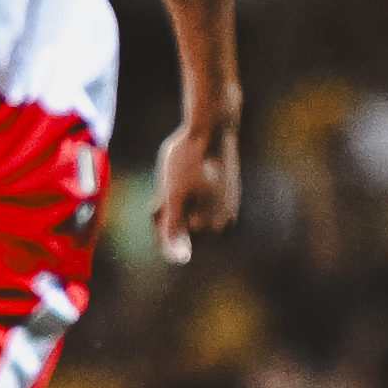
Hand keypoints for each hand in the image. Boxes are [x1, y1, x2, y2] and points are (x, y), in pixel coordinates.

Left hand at [150, 106, 241, 263]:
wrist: (211, 127)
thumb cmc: (187, 159)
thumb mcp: (172, 195)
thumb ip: (174, 230)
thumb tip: (178, 260)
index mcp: (209, 229)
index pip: (172, 242)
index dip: (159, 222)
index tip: (159, 201)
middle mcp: (223, 224)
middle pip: (182, 229)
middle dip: (168, 213)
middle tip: (166, 188)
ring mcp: (227, 208)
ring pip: (190, 214)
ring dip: (177, 201)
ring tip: (175, 179)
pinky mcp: (228, 193)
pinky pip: (201, 201)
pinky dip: (190, 191)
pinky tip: (190, 173)